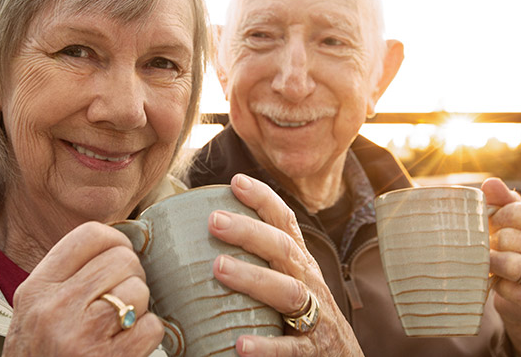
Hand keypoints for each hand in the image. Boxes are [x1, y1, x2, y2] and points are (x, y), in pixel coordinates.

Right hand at [3, 222, 163, 356]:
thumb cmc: (42, 356)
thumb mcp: (36, 310)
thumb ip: (68, 276)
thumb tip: (119, 243)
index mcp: (37, 289)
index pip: (89, 235)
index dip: (115, 240)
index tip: (119, 254)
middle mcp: (55, 308)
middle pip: (123, 259)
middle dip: (131, 276)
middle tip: (119, 298)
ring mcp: (81, 335)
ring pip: (139, 290)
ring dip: (139, 307)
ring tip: (118, 325)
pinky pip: (152, 326)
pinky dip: (147, 335)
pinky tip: (126, 345)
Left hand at [207, 173, 363, 356]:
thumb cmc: (306, 316)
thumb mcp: (291, 280)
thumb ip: (261, 261)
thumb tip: (206, 244)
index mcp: (300, 263)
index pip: (285, 222)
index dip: (264, 199)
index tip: (236, 181)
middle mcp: (308, 282)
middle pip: (282, 249)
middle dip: (249, 231)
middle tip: (214, 220)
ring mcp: (314, 316)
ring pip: (287, 291)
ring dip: (252, 277)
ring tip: (218, 267)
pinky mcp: (312, 352)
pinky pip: (289, 348)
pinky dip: (266, 346)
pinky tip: (241, 344)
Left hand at [483, 178, 520, 355]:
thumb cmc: (520, 251)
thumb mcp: (514, 223)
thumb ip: (503, 202)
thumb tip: (490, 184)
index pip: (516, 212)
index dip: (495, 219)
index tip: (492, 226)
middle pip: (511, 238)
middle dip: (492, 244)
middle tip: (489, 248)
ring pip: (512, 264)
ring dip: (493, 264)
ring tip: (490, 262)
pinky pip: (514, 291)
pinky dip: (500, 287)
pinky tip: (502, 283)